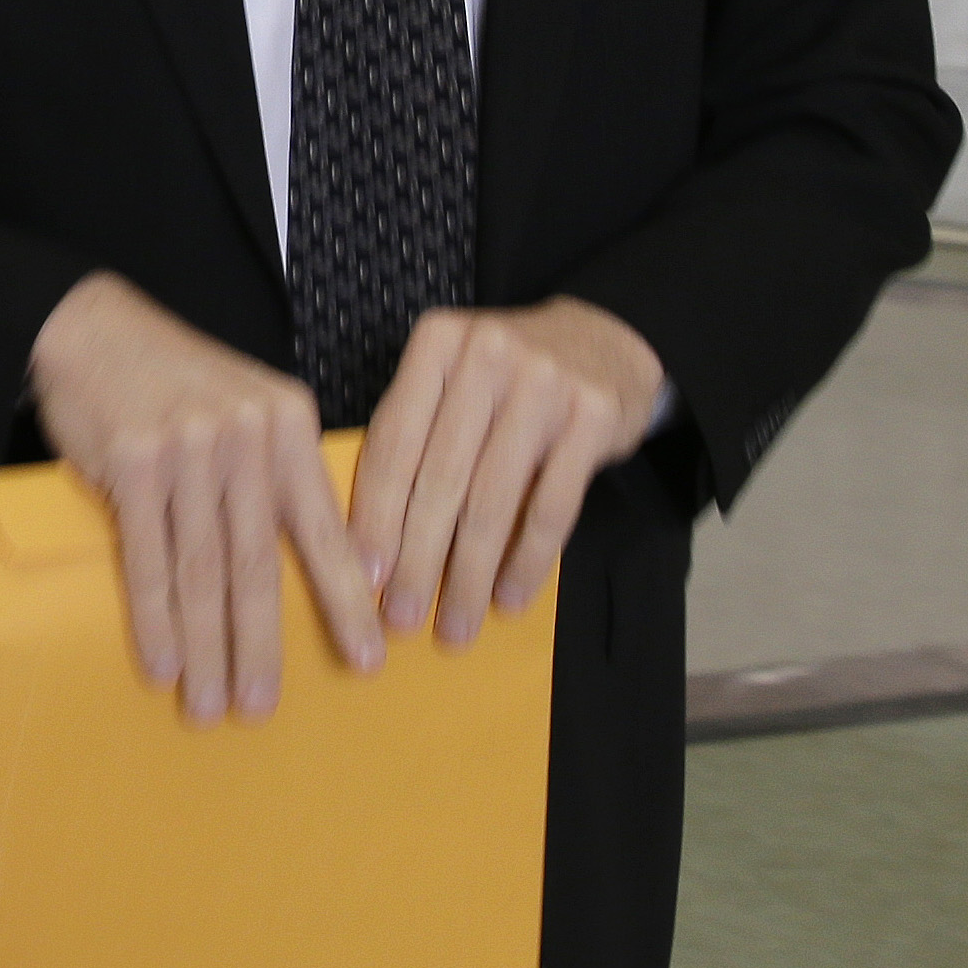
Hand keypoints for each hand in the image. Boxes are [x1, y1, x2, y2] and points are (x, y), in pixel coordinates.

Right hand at [26, 271, 383, 724]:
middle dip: (263, 646)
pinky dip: (155, 618)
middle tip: (263, 708)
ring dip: (207, 648)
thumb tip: (331, 567)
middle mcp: (247, 436)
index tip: (369, 658)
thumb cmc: (182, 386)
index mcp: (290, 426)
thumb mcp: (253, 412)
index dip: (348, 600)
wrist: (96, 331)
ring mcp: (188, 448)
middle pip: (259, 564)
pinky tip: (164, 664)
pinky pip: (146, 557)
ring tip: (211, 706)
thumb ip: (283, 478)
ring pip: (202, 571)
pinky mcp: (130, 461)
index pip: (326, 528)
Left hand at [350, 298, 663, 648]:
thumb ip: (414, 435)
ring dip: (468, 575)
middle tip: (402, 619)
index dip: (375, 518)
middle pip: (441, 479)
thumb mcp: (453, 381)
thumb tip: (367, 545)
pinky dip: (527, 561)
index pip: (395, 443)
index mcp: (439, 343)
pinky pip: (552, 507)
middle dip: (416, 559)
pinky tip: (509, 598)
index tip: (362, 579)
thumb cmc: (509, 377)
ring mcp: (546, 383)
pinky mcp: (593, 415)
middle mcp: (489, 355)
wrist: (605, 341)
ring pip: (493, 501)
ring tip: (454, 626)